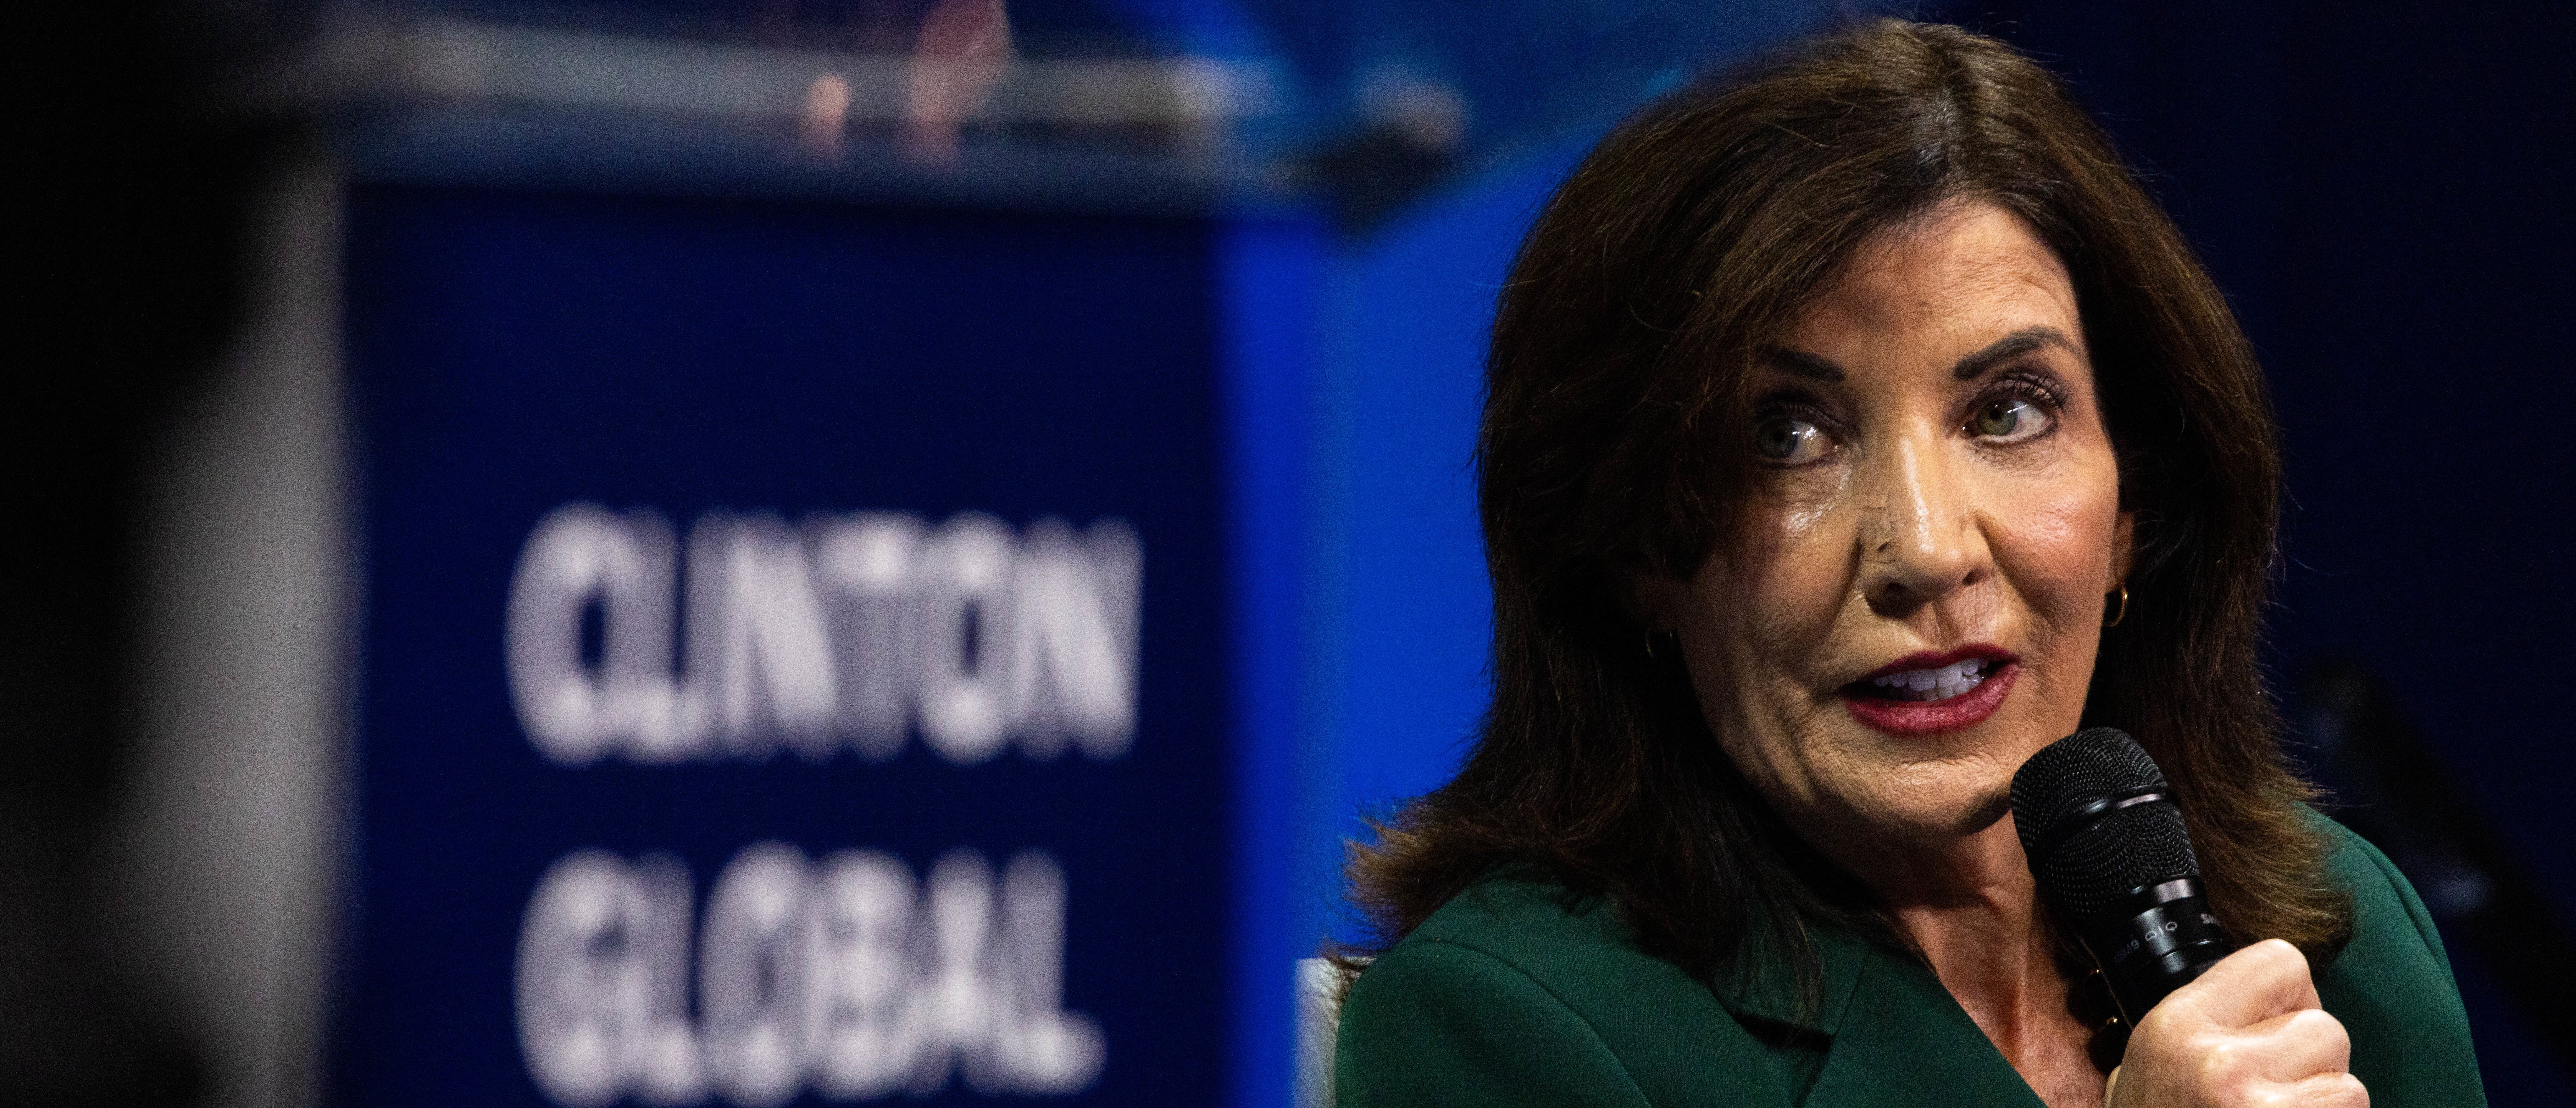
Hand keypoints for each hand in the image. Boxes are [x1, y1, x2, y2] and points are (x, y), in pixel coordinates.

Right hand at [2104, 939, 2366, 1107]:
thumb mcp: (2144, 1072)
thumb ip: (2201, 1031)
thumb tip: (2260, 1004)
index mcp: (2177, 1029)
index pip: (2281, 962)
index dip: (2287, 1000)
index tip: (2270, 1032)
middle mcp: (2222, 1066)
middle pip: (2326, 1029)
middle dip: (2310, 1065)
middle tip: (2270, 1098)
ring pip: (2349, 1088)